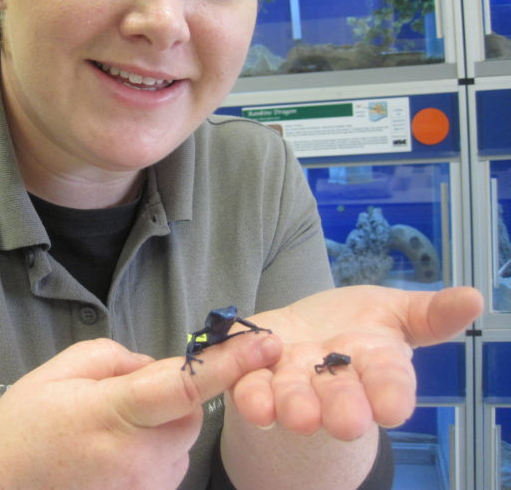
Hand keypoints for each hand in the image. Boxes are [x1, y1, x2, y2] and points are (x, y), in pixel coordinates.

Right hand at [0, 333, 280, 489]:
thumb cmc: (21, 430)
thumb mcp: (57, 373)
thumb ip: (115, 358)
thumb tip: (155, 366)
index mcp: (111, 415)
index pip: (182, 386)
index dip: (228, 364)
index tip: (268, 345)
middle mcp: (136, 460)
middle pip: (190, 418)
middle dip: (175, 401)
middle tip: (127, 399)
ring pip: (180, 447)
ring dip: (161, 431)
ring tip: (108, 435)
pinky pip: (166, 473)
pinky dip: (151, 457)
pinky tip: (110, 460)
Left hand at [230, 285, 482, 440]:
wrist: (302, 333)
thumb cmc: (355, 325)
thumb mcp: (394, 311)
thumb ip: (429, 313)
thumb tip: (473, 298)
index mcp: (373, 366)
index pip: (388, 382)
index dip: (391, 395)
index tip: (393, 408)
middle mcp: (332, 381)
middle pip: (339, 397)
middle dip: (342, 408)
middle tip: (345, 422)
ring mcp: (291, 379)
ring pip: (291, 397)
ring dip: (292, 405)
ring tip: (295, 415)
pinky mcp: (252, 372)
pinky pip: (248, 384)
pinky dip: (247, 389)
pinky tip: (247, 391)